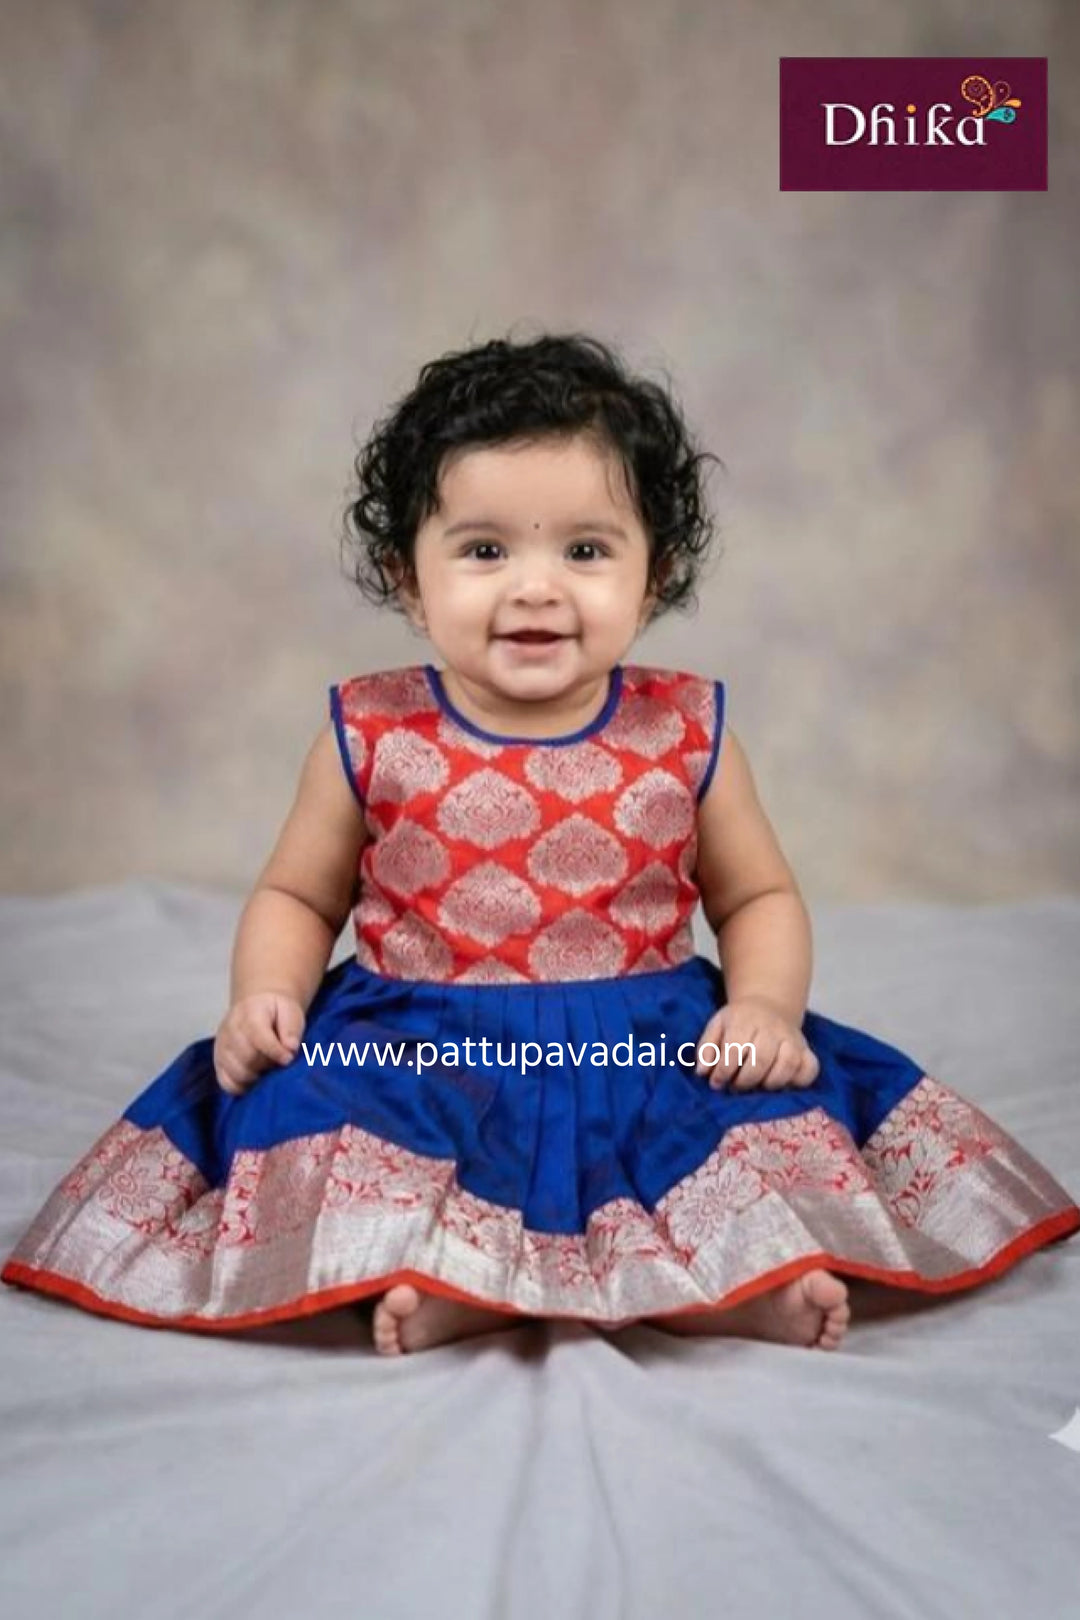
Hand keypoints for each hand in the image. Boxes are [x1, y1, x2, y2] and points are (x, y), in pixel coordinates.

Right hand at [213, 992, 305, 1094]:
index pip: (259, 1038)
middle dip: (267, 1064)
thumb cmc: (276, 1011)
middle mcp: (229, 1030)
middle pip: (247, 1058)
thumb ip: (292, 1028)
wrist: (256, 1007)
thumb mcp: (290, 1011)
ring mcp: (221, 1047)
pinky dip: (243, 1086)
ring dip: (256, 1076)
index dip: (276, 1052)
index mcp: (249, 1014)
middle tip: (278, 1061)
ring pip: (237, 1073)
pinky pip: (227, 1083)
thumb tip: (291, 1048)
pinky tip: (255, 1079)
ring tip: (267, 1067)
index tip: (289, 1059)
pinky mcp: (218, 1062)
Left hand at [693, 996, 819, 1091]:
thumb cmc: (738, 1021)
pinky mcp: (806, 1048)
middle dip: (746, 1080)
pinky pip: (810, 1067)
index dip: (724, 1071)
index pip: (735, 1048)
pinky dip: (800, 1080)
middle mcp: (771, 1028)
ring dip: (772, 1082)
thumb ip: (706, 1048)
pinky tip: (785, 1084)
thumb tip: (702, 1072)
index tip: (717, 1083)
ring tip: (759, 1087)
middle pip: (761, 1058)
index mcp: (744, 1021)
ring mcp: (792, 1038)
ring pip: (788, 1063)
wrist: (768, 1004)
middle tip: (737, 1087)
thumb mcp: (717, 1026)